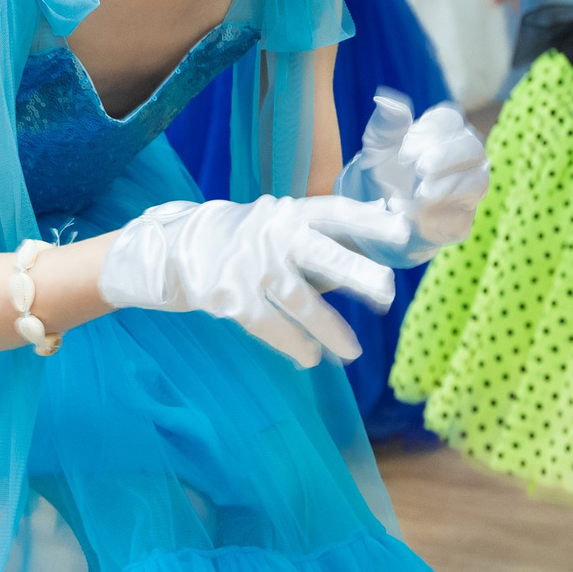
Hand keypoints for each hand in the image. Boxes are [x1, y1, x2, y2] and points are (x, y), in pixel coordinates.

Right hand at [97, 195, 405, 366]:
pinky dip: (293, 344)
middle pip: (321, 254)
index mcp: (287, 214)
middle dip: (356, 274)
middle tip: (388, 292)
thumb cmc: (239, 239)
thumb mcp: (274, 226)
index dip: (367, 222)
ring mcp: (249, 266)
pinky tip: (310, 358)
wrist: (171, 249)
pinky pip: (270, 325)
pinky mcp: (229, 297)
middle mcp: (271, 236)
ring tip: (352, 351)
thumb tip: (370, 248)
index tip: (401, 230)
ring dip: (329, 330)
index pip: (334, 213)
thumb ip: (314, 238)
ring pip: (299, 301)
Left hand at [336, 91, 490, 264]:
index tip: (405, 149)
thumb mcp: (377, 147)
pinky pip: (462, 218)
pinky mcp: (460, 222)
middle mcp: (463, 159)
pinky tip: (416, 217)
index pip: (451, 120)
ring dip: (447, 187)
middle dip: (447, 157)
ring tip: (419, 195)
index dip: (431, 131)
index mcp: (443, 133)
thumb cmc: (381, 173)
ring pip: (477, 183)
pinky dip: (439, 217)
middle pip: (473, 148)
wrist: (373, 216)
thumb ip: (385, 124)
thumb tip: (386, 99)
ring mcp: (466, 191)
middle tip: (420, 168)